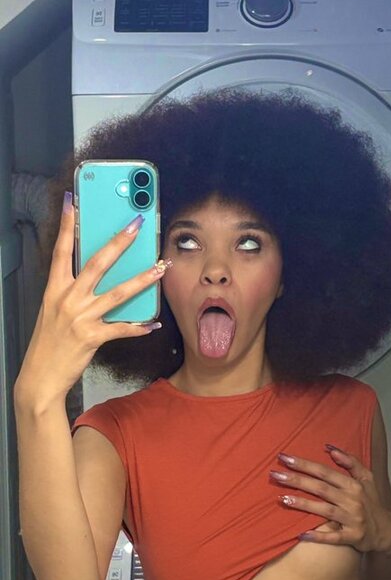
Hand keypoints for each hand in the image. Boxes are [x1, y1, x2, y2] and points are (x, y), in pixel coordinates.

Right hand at [14, 192, 169, 405]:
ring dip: (143, 279)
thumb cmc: (49, 343)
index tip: (72, 202)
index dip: (65, 226)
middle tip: (137, 225)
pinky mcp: (92, 337)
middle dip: (119, 242)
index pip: (60, 251)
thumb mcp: (53, 310)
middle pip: (97, 263)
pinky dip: (139, 327)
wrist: (40, 377)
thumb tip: (93, 276)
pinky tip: (153, 324)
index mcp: (54, 289)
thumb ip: (71, 292)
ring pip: (118, 292)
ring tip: (160, 267)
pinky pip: (122, 328)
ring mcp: (80, 317)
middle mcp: (67, 299)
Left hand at [270, 445, 390, 552]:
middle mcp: (352, 500)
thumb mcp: (367, 478)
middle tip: (276, 474)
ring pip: (324, 510)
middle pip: (321, 488)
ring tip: (283, 498)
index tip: (285, 458)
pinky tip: (301, 534)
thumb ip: (350, 462)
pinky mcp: (351, 537)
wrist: (385, 531)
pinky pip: (332, 537)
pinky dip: (318, 536)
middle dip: (298, 480)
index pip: (325, 472)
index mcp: (354, 485)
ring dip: (303, 504)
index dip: (305, 465)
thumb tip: (330, 448)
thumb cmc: (371, 502)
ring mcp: (352, 520)